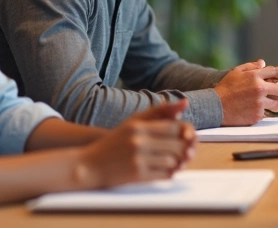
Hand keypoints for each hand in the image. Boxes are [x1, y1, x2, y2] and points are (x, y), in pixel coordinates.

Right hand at [76, 99, 195, 188]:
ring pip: (173, 160)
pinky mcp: (137, 175)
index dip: (186, 133)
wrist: (89, 165)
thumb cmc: (114, 143)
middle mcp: (139, 141)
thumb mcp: (132, 122)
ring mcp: (138, 159)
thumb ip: (158, 112)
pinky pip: (164, 174)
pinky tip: (167, 170)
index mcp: (139, 126)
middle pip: (177, 145)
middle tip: (186, 152)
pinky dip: (170, 173)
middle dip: (185, 149)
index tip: (188, 137)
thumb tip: (184, 104)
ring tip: (175, 161)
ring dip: (178, 162)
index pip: (174, 127)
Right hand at [214, 59, 277, 125]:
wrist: (216, 106)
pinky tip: (257, 110)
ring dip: (277, 104)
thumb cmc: (225, 89)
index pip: (276, 72)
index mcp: (255, 76)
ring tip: (273, 104)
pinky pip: (266, 113)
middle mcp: (260, 89)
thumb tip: (263, 63)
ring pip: (277, 104)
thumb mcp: (236, 72)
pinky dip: (264, 112)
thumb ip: (250, 66)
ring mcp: (259, 103)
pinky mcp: (257, 115)